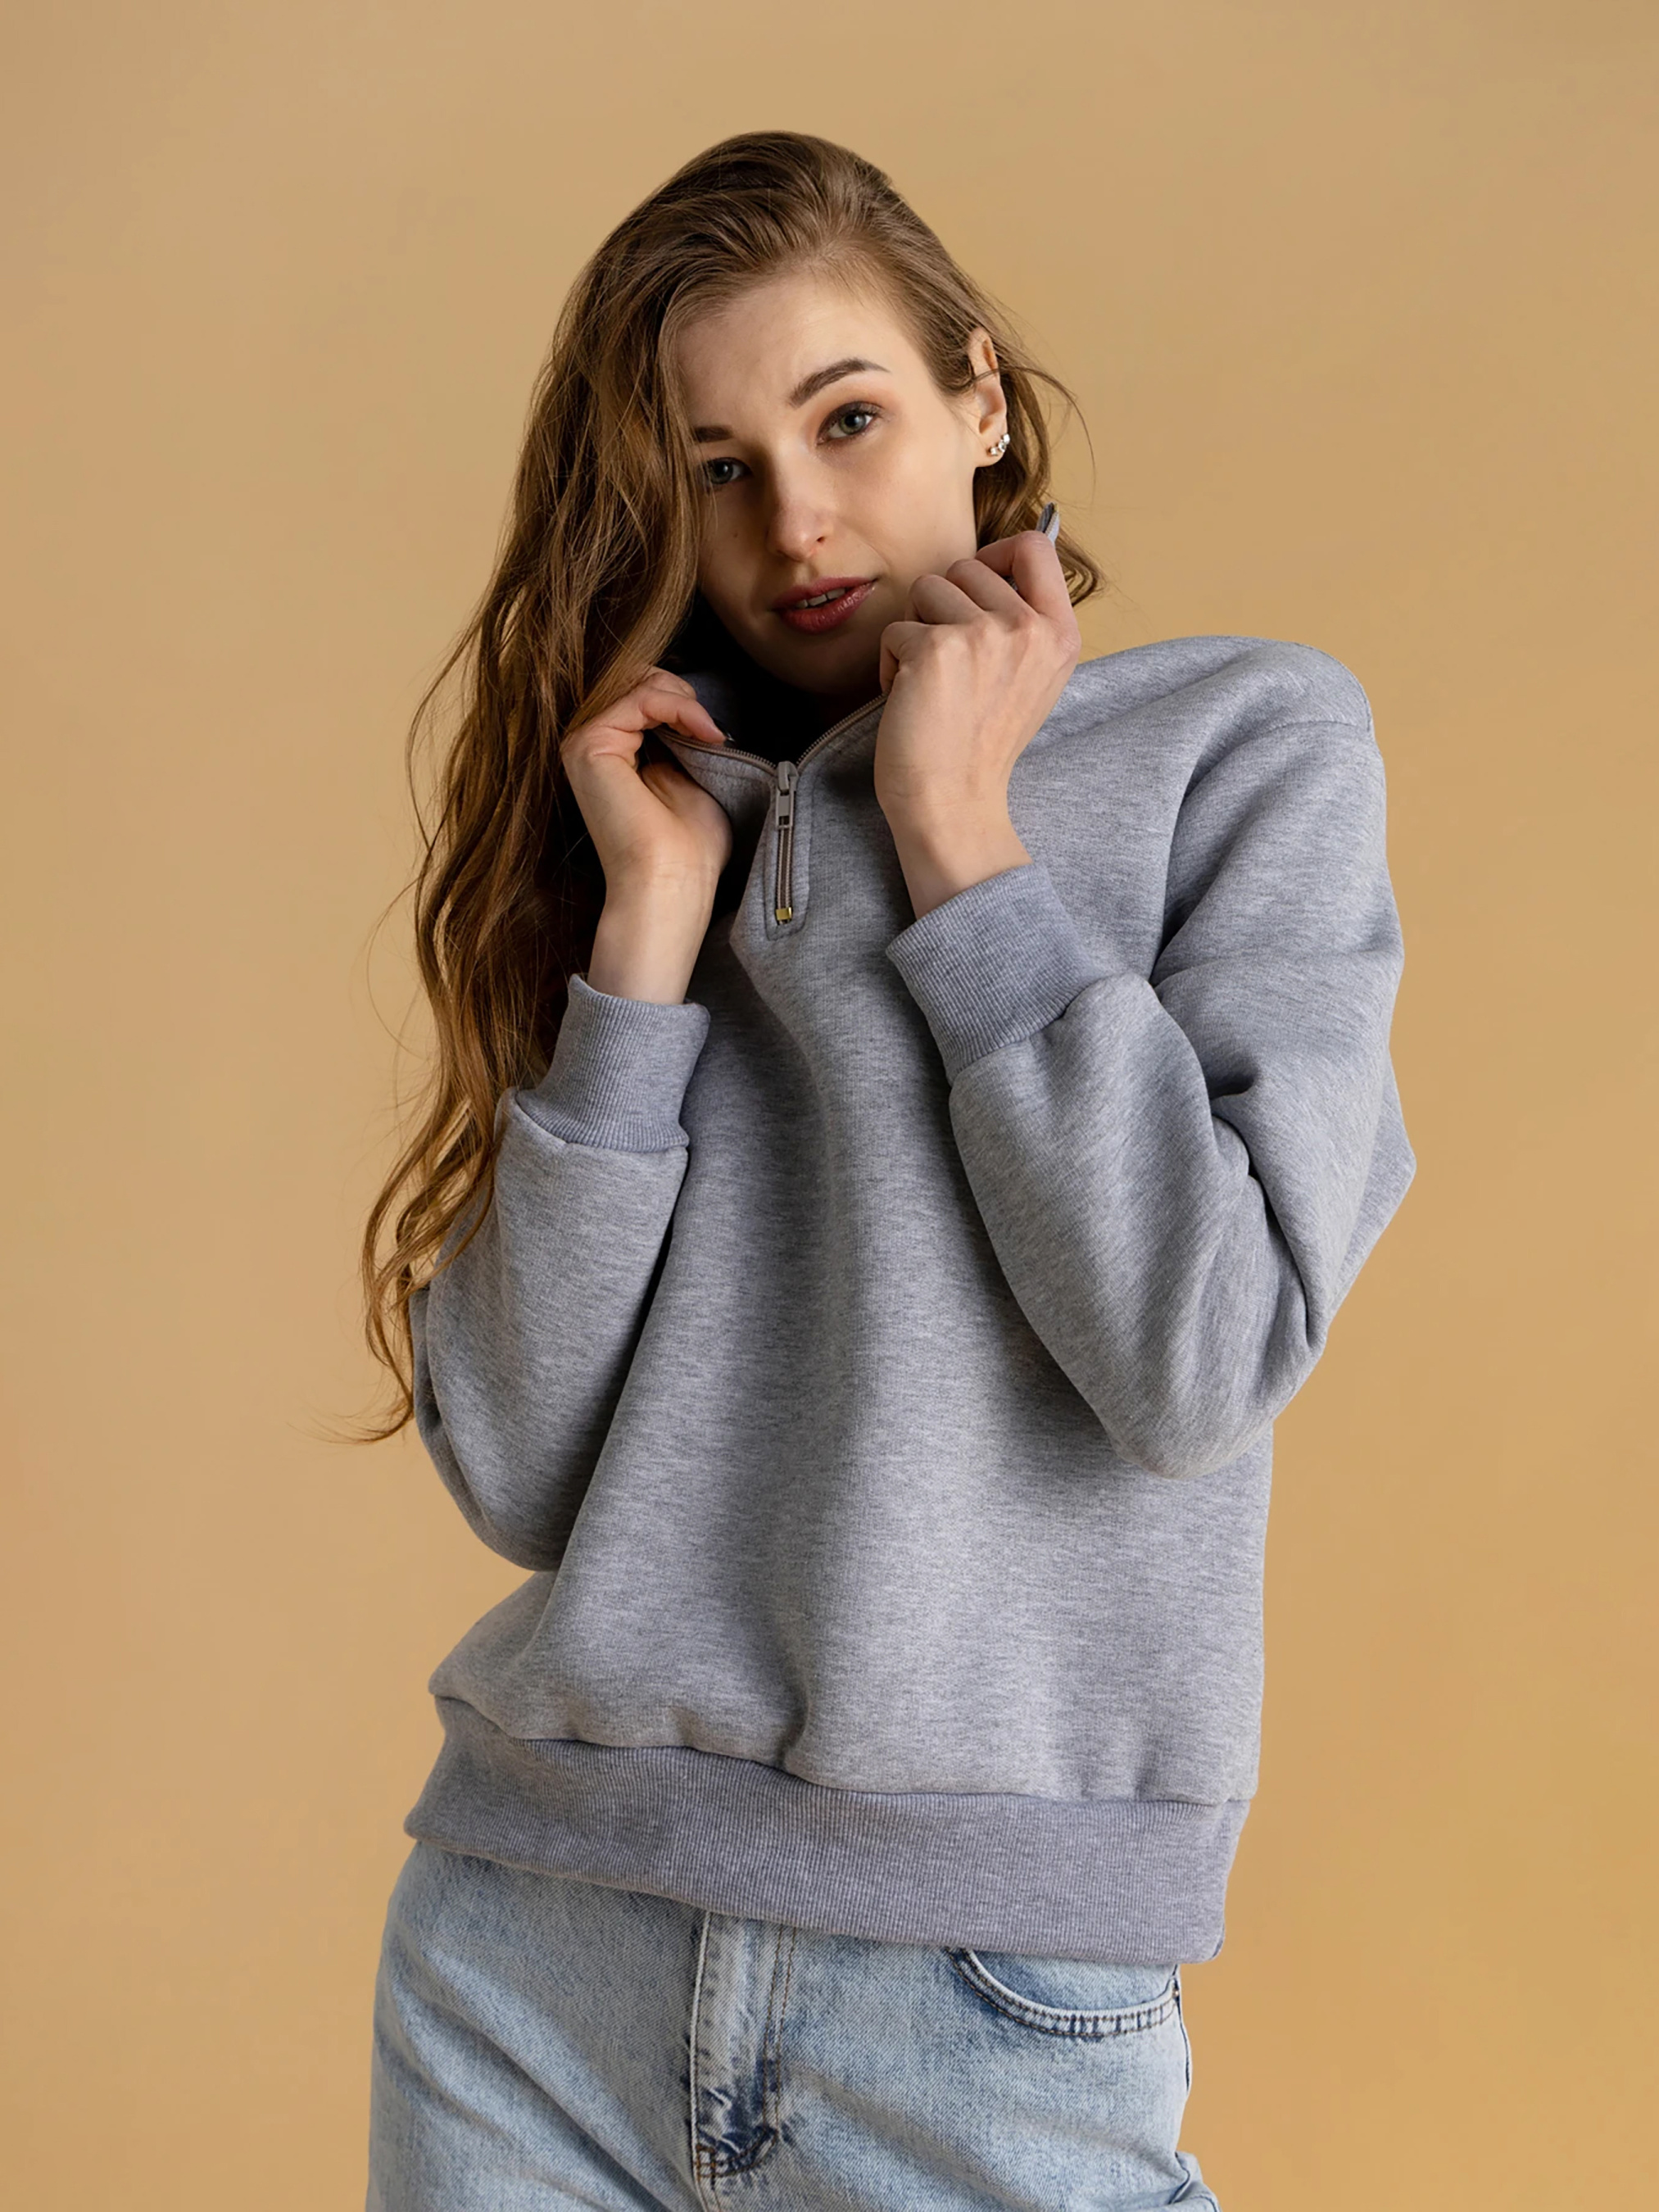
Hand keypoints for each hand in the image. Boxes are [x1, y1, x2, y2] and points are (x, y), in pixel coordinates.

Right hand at [561, 667, 734, 899]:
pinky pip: (640, 698)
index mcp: (611, 754)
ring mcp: (583, 744)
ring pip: (640, 684)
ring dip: (685, 701)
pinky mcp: (588, 746)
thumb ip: (682, 739)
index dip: (683, 702)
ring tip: (709, 734)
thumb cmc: (686, 848)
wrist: (671, 883)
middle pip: (637, 681)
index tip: (716, 734)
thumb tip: (693, 708)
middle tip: (710, 731)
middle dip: (682, 694)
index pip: (643, 696)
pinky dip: (680, 707)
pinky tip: (703, 732)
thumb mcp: (690, 776)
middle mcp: (590, 745)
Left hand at [873, 530, 1080, 916]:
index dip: (997, 553)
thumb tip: (994, 560)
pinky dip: (891, 664)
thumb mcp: (1029, 678)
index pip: (1035, 547)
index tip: (976, 585)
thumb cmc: (979, 745)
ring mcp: (984, 635)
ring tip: (931, 683)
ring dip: (915, 632)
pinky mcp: (935, 649)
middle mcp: (1028, 629)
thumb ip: (1022, 620)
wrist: (953, 805)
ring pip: (926, 589)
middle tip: (949, 664)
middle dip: (943, 605)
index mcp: (1059, 634)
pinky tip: (910, 702)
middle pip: (966, 565)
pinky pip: (895, 628)